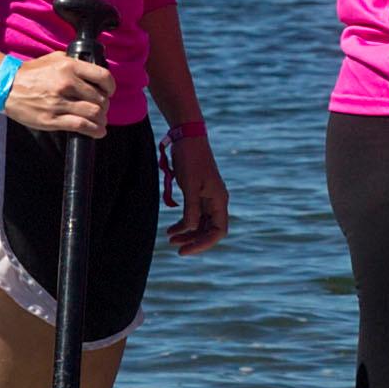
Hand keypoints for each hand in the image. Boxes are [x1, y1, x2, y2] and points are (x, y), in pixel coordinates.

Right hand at [4, 42, 112, 135]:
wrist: (6, 86)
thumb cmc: (31, 72)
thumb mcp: (54, 58)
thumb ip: (75, 62)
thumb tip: (94, 70)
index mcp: (69, 67)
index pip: (103, 77)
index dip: (111, 87)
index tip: (109, 91)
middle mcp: (66, 84)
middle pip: (100, 98)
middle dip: (104, 105)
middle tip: (101, 108)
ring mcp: (59, 103)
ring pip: (94, 113)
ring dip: (101, 119)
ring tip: (99, 120)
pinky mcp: (52, 119)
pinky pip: (81, 126)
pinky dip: (94, 131)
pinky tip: (98, 132)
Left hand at [163, 116, 231, 253]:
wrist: (187, 137)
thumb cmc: (191, 159)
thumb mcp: (190, 185)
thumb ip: (191, 209)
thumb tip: (191, 230)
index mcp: (219, 200)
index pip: (218, 231)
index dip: (203, 244)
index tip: (185, 250)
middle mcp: (216, 201)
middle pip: (209, 230)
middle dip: (193, 240)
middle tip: (174, 246)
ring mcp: (208, 197)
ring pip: (200, 223)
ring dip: (187, 233)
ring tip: (169, 238)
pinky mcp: (198, 193)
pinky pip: (193, 214)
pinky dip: (183, 223)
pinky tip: (171, 228)